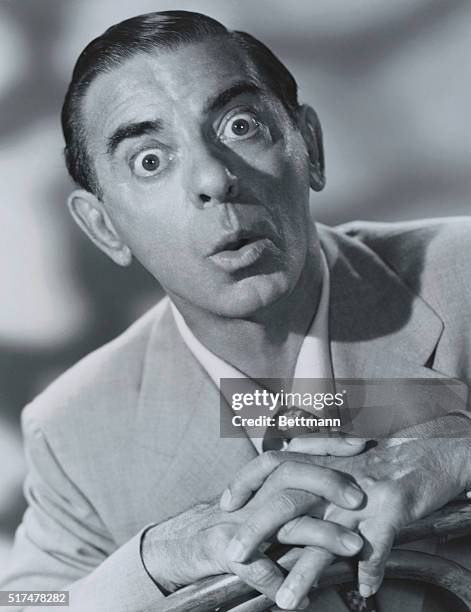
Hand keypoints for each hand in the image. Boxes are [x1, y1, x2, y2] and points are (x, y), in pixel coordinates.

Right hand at [142, 438, 366, 601]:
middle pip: (292, 475)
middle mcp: (254, 494)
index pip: (299, 453)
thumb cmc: (231, 525)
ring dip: (322, 534)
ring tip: (354, 547)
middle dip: (328, 482)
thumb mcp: (261, 503)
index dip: (328, 446)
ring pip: (285, 521)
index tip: (360, 443)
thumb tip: (334, 496)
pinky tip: (300, 600)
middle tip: (360, 498)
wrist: (181, 543)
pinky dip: (279, 582)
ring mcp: (239, 520)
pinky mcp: (222, 548)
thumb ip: (293, 496)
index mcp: (265, 482)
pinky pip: (255, 566)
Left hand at [223, 423, 470, 606]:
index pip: (273, 462)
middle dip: (258, 528)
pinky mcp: (393, 507)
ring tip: (288, 600)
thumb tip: (284, 463)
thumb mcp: (342, 455)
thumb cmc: (384, 460)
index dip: (245, 480)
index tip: (224, 504)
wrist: (429, 455)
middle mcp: (337, 475)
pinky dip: (369, 569)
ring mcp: (363, 492)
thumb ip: (312, 460)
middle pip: (288, 498)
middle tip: (235, 554)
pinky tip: (363, 591)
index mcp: (321, 462)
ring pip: (327, 533)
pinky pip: (377, 545)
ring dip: (306, 570)